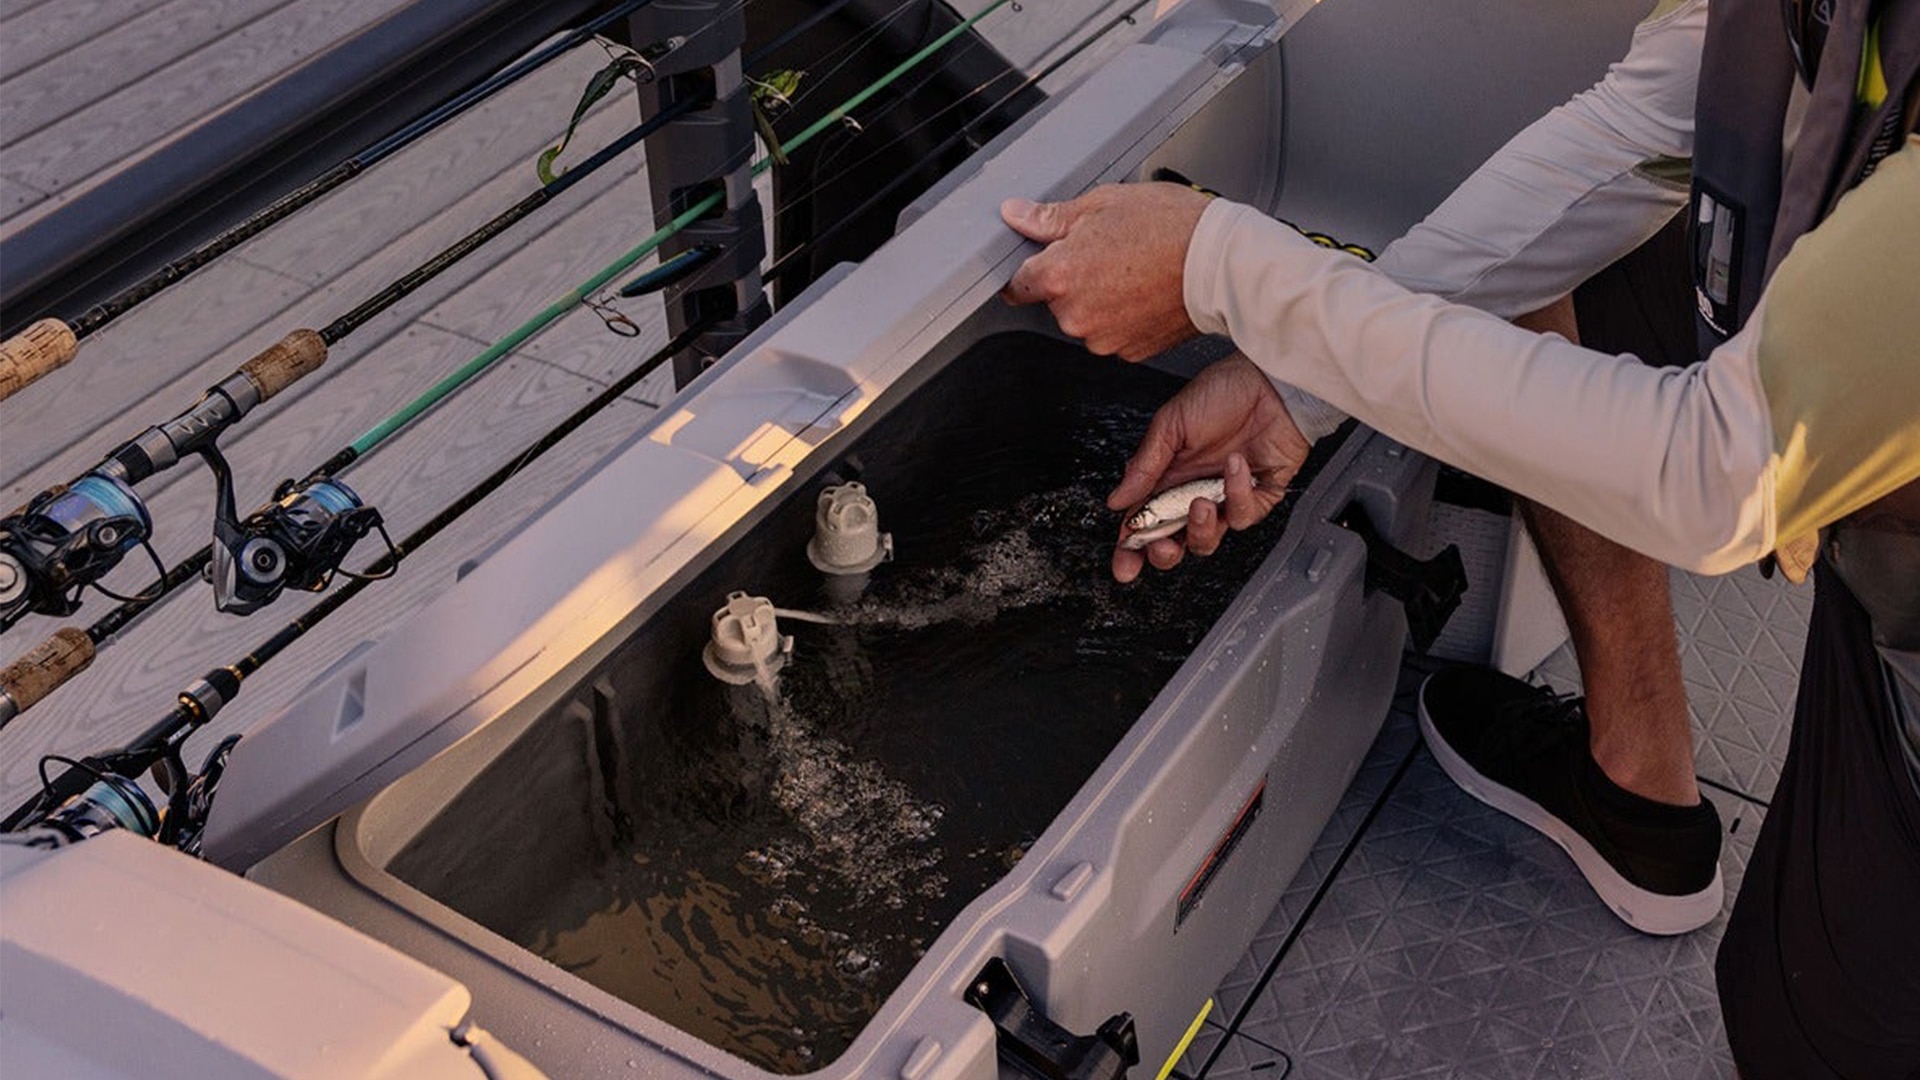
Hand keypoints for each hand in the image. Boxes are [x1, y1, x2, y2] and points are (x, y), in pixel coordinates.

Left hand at [1001, 183, 1210, 360]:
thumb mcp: (1105, 203)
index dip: (1030, 268)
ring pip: (1086, 317)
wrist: (1222, 264)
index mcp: (1059, 275)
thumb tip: (1017, 214)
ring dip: (1099, 299)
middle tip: (1108, 250)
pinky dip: (1123, 315)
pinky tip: (1145, 290)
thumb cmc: (1172, 227)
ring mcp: (1102, 338)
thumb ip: (1051, 217)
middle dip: (1073, 278)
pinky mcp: (1129, 352)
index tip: (1042, 259)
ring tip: (1134, 269)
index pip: (1017, 284)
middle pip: (1055, 299)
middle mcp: (1075, 315)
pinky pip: (1113, 332)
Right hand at [1109, 354, 1309, 581]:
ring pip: (1209, 539)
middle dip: (1165, 552)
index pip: (1145, 522)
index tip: (1125, 565)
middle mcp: (1194, 492)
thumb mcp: (1171, 424)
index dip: (1132, 548)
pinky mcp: (1259, 496)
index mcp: (1167, 477)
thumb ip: (1144, 466)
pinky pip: (1244, 515)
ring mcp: (1225, 497)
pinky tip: (1236, 466)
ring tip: (1200, 503)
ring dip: (1202, 528)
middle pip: (1175, 542)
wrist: (1271, 380)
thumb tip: (1118, 501)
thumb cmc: (1223, 391)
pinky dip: (1238, 494)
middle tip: (1163, 545)